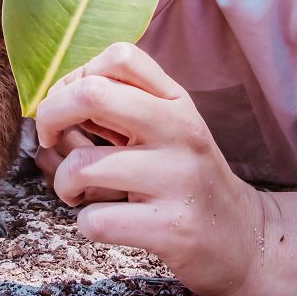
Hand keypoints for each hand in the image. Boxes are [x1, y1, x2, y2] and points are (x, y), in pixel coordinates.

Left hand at [34, 42, 265, 295]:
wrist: (245, 239)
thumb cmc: (186, 179)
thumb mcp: (166, 129)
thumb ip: (118, 107)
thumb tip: (50, 102)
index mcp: (175, 102)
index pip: (120, 55)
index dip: (76, 75)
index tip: (70, 105)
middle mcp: (180, 131)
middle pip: (91, 93)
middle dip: (51, 115)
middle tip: (50, 139)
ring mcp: (178, 178)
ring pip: (83, 165)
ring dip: (64, 183)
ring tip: (79, 193)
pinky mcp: (172, 228)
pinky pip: (96, 219)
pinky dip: (86, 224)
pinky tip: (107, 223)